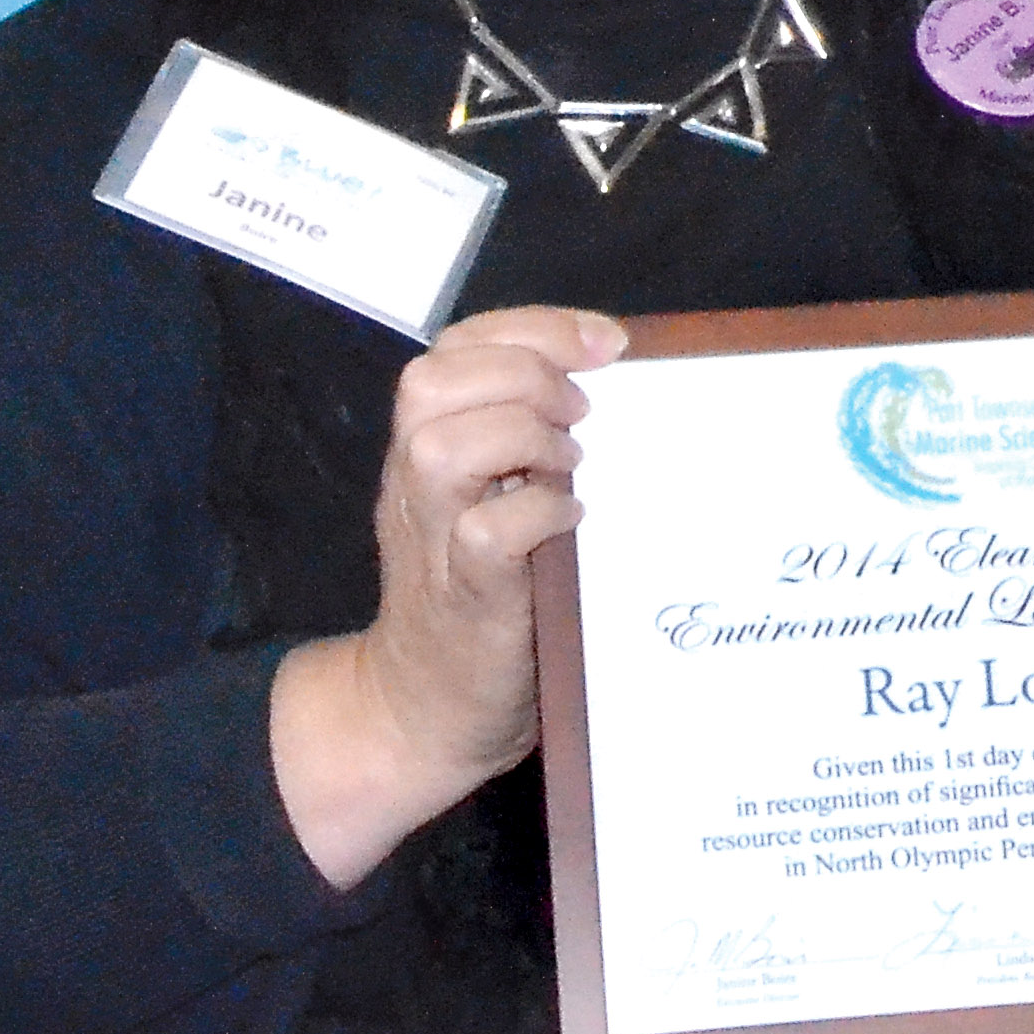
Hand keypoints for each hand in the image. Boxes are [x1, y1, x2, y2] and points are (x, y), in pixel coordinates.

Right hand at [268, 304, 627, 885]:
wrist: (425, 706)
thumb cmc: (484, 592)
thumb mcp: (491, 497)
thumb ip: (527, 439)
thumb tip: (617, 379)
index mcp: (426, 444)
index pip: (456, 347)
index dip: (534, 327)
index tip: (606, 344)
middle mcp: (415, 482)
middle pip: (431, 379)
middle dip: (522, 372)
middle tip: (582, 413)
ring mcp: (434, 539)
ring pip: (440, 446)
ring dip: (521, 436)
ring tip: (571, 463)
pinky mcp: (465, 597)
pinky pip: (485, 534)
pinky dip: (537, 514)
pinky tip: (573, 520)